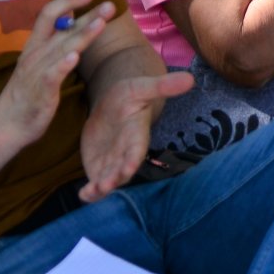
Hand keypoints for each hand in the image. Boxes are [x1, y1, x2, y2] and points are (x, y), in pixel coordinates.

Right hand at [0, 0, 112, 150]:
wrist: (6, 124)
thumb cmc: (27, 91)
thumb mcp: (40, 61)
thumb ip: (55, 40)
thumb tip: (70, 15)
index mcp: (35, 45)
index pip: (49, 14)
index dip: (68, 0)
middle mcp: (35, 54)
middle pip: (63, 29)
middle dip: (88, 15)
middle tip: (110, 5)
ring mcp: (37, 72)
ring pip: (62, 49)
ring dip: (82, 34)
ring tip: (101, 23)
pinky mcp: (40, 91)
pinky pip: (52, 76)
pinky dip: (63, 65)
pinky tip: (75, 57)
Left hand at [79, 71, 194, 202]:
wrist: (112, 106)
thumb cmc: (129, 96)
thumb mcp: (141, 87)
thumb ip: (162, 86)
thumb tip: (190, 78)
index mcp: (136, 135)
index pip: (137, 149)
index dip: (133, 158)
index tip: (129, 166)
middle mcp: (126, 154)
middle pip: (123, 170)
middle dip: (115, 178)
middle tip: (106, 185)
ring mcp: (112, 163)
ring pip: (109, 181)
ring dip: (101, 188)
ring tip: (92, 192)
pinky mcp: (98, 168)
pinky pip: (95, 184)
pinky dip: (90, 193)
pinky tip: (83, 196)